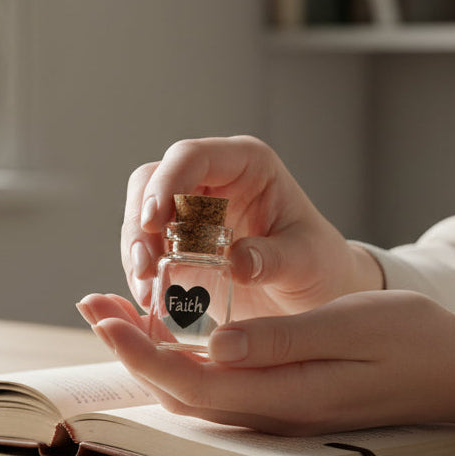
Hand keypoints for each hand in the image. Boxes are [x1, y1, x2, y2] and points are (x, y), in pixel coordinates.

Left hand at [77, 291, 454, 435]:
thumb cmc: (412, 341)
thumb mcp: (350, 328)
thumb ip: (280, 343)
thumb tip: (214, 347)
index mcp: (283, 395)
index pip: (191, 381)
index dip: (139, 352)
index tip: (102, 316)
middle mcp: (271, 410)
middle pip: (181, 390)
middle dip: (129, 351)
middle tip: (94, 306)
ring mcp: (277, 408)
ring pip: (195, 389)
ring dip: (150, 353)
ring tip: (118, 313)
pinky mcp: (284, 395)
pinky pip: (218, 383)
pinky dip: (182, 357)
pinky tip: (173, 330)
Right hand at [122, 136, 381, 318]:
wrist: (314, 292)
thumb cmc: (319, 264)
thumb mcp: (307, 261)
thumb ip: (274, 259)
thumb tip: (235, 262)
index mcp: (246, 164)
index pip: (192, 156)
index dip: (166, 183)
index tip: (155, 223)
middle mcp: (212, 179)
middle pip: (153, 181)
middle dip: (141, 223)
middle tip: (144, 267)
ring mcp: (190, 210)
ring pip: (141, 213)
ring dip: (135, 250)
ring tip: (146, 292)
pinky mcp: (178, 242)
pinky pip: (146, 248)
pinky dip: (141, 272)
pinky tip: (150, 299)